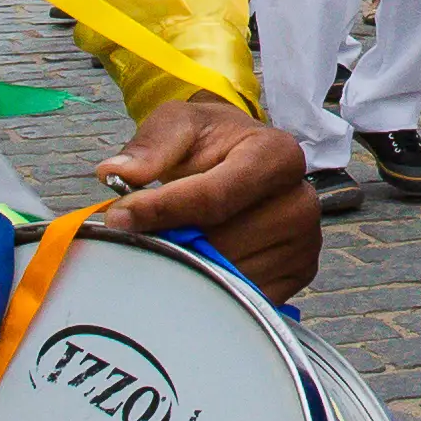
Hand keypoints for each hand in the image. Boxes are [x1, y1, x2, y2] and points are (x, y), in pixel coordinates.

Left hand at [95, 96, 318, 301]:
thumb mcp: (178, 124)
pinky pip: (245, 296)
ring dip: (191, 268)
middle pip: (221, 242)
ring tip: (175, 245)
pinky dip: (214, 288)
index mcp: (277, 155)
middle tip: (142, 235)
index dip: (163, 210)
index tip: (120, 217)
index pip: (214, 197)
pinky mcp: (299, 272)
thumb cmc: (211, 142)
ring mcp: (304, 241)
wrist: (241, 157)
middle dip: (174, 242)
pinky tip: (201, 264)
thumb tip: (116, 172)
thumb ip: (150, 145)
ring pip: (231, 274)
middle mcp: (301, 199)